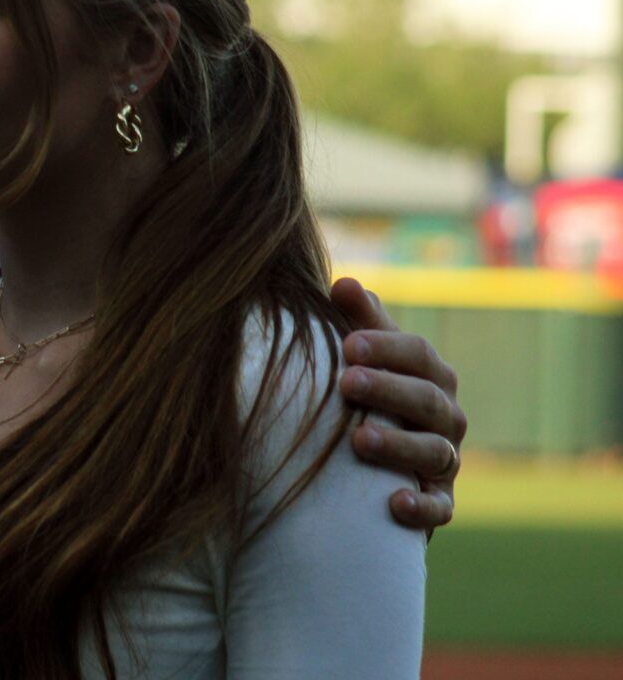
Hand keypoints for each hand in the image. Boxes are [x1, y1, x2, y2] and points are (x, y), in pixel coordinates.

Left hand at [331, 276, 465, 532]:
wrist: (368, 461)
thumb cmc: (364, 392)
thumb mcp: (361, 355)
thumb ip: (357, 321)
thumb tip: (344, 283)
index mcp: (430, 375)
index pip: (418, 355)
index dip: (385, 347)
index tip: (346, 345)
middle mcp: (447, 416)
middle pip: (427, 400)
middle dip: (388, 390)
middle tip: (346, 382)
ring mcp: (445, 460)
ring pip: (434, 452)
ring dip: (400, 446)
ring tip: (359, 440)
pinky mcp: (438, 502)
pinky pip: (440, 508)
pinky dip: (422, 507)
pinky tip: (395, 503)